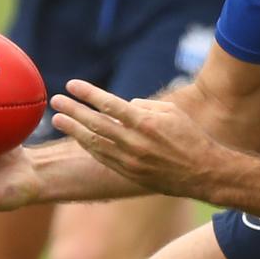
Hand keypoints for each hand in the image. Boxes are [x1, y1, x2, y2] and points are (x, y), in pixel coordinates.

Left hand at [51, 80, 228, 198]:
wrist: (204, 173)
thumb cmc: (191, 137)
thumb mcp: (172, 112)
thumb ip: (144, 106)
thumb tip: (123, 106)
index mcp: (146, 123)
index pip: (109, 104)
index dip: (88, 94)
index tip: (71, 85)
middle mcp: (135, 142)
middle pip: (96, 124)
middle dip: (73, 110)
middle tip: (55, 100)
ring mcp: (130, 161)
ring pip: (94, 143)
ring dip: (74, 130)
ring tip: (57, 119)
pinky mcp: (130, 173)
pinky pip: (103, 158)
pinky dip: (89, 147)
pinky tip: (78, 138)